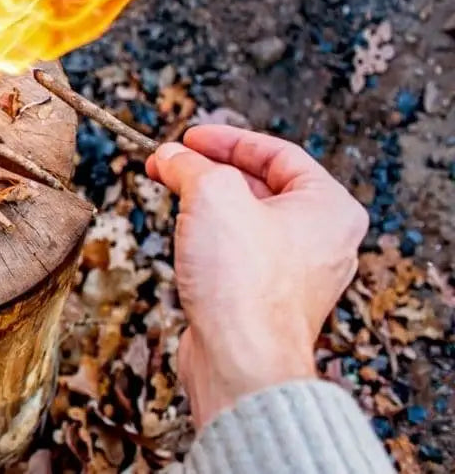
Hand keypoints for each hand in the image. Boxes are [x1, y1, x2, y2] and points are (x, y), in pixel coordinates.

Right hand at [145, 125, 366, 428]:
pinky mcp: (268, 301)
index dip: (227, 140)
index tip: (189, 138)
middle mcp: (323, 241)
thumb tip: (168, 155)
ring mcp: (297, 274)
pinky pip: (239, 256)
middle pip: (261, 186)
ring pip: (247, 222)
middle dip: (211, 171)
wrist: (240, 359)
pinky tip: (184, 238)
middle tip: (172, 162)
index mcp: (330, 208)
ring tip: (172, 194)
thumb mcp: (212, 194)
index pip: (277, 153)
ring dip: (207, 205)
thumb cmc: (244, 283)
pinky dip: (211, 239)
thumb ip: (189, 165)